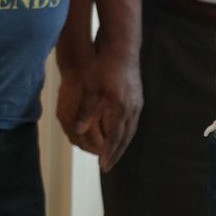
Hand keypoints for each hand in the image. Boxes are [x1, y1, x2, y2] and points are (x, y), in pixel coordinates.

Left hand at [61, 46, 142, 172]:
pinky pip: (133, 121)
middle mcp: (132, 109)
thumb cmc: (104, 67)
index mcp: (120, 109)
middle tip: (109, 166)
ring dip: (123, 144)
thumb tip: (77, 130)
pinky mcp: (138, 97)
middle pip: (126, 138)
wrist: (123, 49)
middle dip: (117, 153)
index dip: (109, 153)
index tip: (103, 166)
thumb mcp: (90, 88)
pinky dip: (126, 132)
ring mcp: (137, 103)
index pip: (114, 138)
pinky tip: (120, 134)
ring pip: (131, 130)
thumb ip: (85, 111)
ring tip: (115, 154)